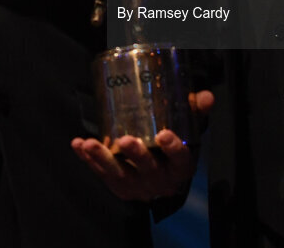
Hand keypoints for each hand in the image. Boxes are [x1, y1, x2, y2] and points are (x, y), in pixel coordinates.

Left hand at [71, 90, 213, 200]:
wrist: (162, 179)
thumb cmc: (173, 150)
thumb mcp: (189, 132)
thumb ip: (195, 112)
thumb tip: (205, 96)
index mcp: (179, 167)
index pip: (180, 159)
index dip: (173, 149)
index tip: (164, 135)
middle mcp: (159, 181)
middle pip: (147, 169)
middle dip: (135, 155)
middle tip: (125, 140)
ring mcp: (137, 187)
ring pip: (119, 176)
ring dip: (103, 159)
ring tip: (90, 144)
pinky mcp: (118, 188)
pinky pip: (101, 175)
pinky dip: (88, 161)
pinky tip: (78, 144)